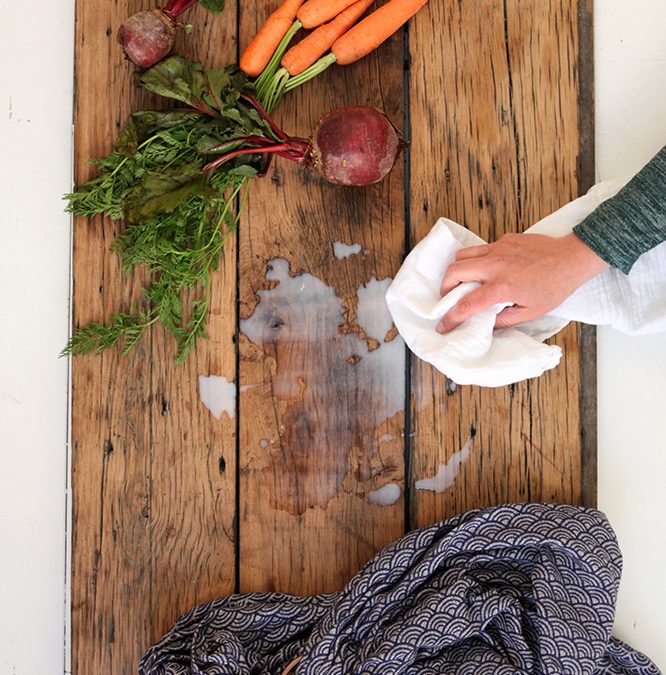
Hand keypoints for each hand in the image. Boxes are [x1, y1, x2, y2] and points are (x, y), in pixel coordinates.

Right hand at [436, 232, 608, 331]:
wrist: (572, 258)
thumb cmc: (555, 286)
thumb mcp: (531, 312)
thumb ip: (504, 319)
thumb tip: (486, 323)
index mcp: (502, 286)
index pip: (466, 304)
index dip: (451, 317)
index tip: (443, 326)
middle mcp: (496, 265)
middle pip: (454, 272)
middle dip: (445, 288)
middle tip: (448, 298)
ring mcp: (498, 249)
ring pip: (462, 255)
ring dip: (456, 270)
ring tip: (460, 281)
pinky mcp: (504, 239)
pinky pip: (480, 249)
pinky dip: (475, 260)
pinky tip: (485, 269)